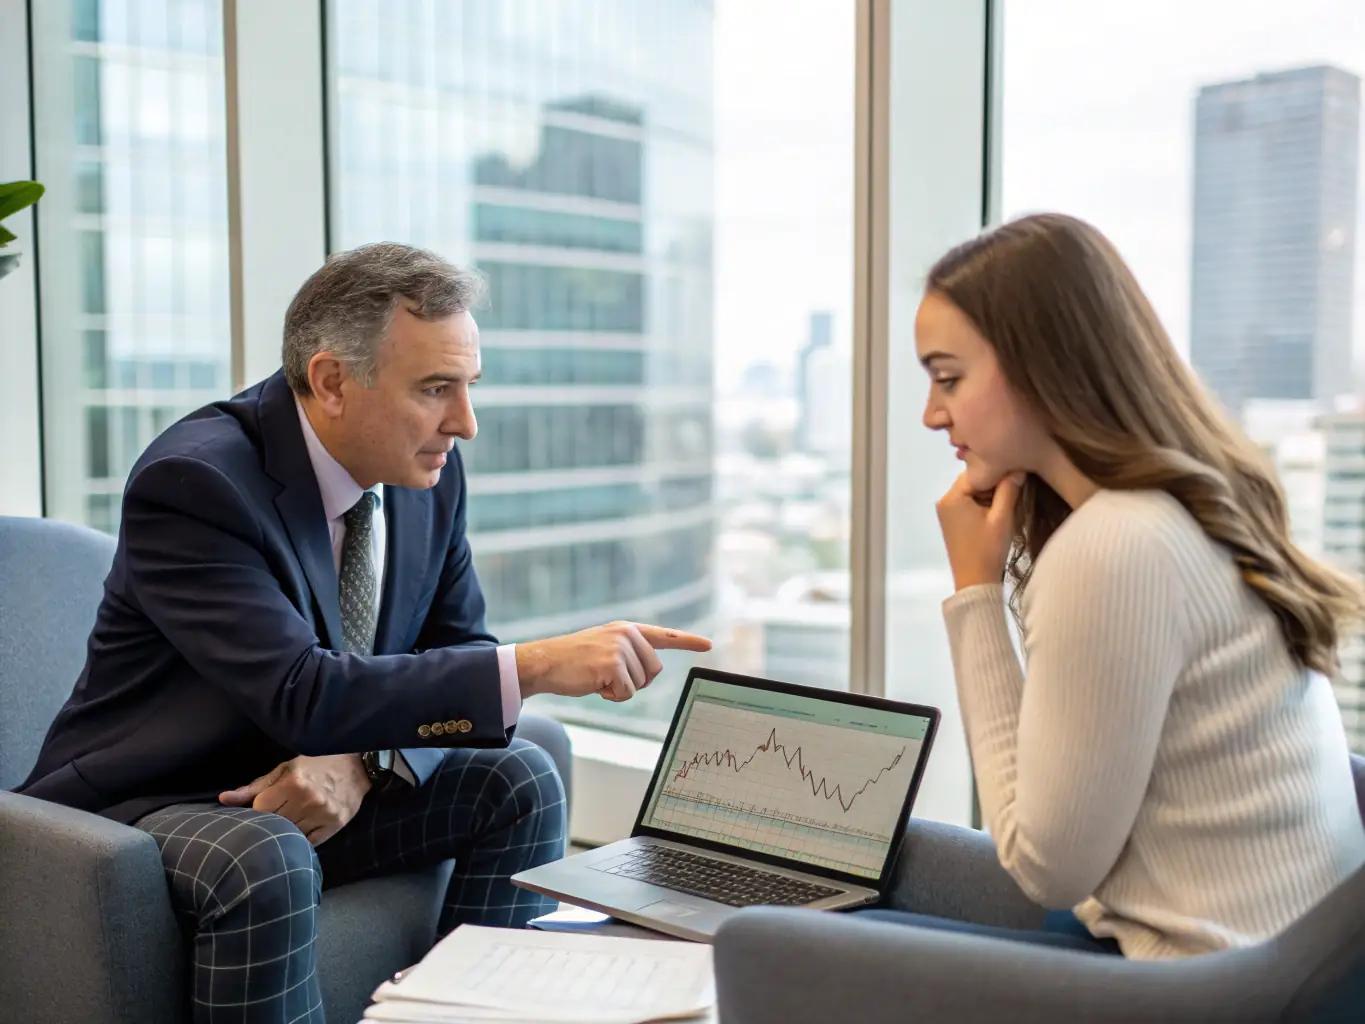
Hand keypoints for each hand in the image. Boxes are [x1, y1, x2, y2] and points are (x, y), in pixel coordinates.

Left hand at [219, 754, 370, 845]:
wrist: (358, 765)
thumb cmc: (317, 764)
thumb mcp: (285, 769)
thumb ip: (254, 787)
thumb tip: (223, 799)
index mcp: (293, 783)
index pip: (260, 809)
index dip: (258, 809)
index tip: (263, 806)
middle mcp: (309, 800)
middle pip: (273, 823)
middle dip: (270, 820)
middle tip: (277, 812)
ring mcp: (324, 815)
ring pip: (290, 835)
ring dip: (285, 830)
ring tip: (290, 818)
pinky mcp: (335, 826)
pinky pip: (309, 843)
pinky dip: (302, 838)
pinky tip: (302, 828)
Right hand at [516, 621, 712, 701]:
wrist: (545, 662)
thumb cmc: (574, 660)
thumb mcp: (605, 646)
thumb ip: (629, 653)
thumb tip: (651, 671)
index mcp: (627, 629)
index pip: (664, 635)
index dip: (688, 641)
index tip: (708, 644)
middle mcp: (627, 634)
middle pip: (655, 671)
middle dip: (636, 681)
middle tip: (608, 677)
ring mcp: (620, 648)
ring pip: (641, 684)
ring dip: (620, 689)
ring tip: (597, 677)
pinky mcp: (613, 664)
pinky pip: (627, 692)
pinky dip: (612, 696)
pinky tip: (594, 684)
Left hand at [936, 470, 1025, 591]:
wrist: (975, 583)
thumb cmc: (988, 550)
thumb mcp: (1002, 517)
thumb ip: (1009, 489)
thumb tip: (1018, 467)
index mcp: (952, 497)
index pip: (977, 472)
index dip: (997, 471)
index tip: (1017, 473)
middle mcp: (944, 501)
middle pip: (974, 481)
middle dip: (994, 484)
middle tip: (1015, 487)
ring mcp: (947, 512)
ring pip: (973, 492)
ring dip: (991, 495)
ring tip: (1009, 501)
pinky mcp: (952, 522)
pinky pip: (969, 504)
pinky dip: (984, 505)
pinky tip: (998, 512)